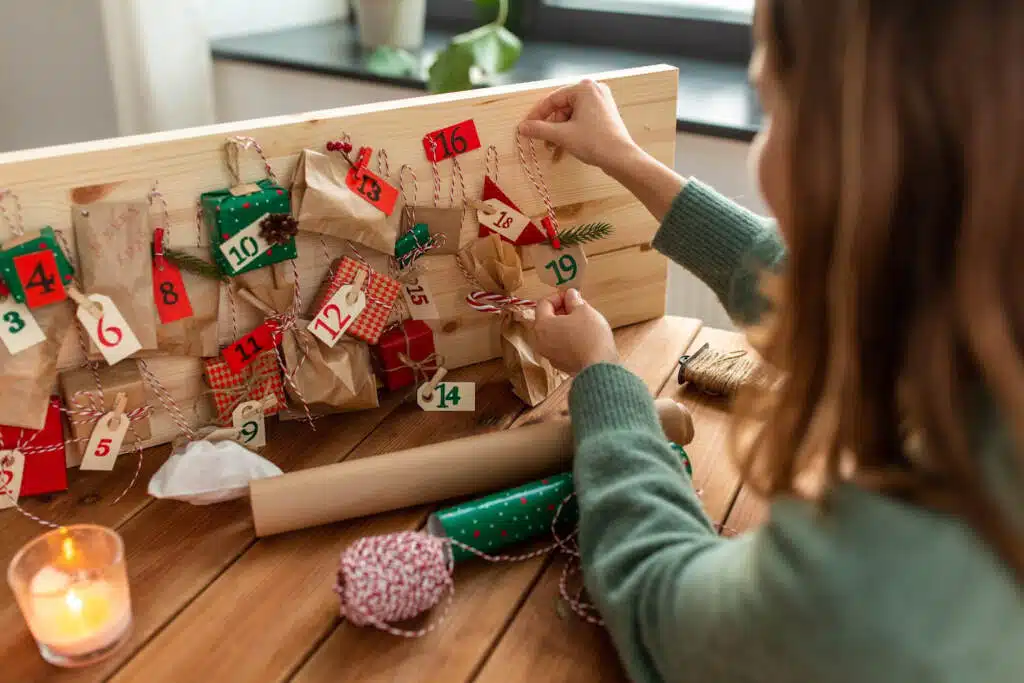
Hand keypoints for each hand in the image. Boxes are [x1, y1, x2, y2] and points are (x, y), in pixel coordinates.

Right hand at [518, 79, 637, 171]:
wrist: (621, 158)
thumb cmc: (594, 142)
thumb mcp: (562, 135)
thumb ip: (539, 129)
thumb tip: (522, 127)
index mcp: (584, 88)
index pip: (553, 99)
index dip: (537, 115)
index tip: (527, 127)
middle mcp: (594, 89)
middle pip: (562, 107)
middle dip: (552, 126)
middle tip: (544, 142)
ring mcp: (601, 101)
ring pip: (571, 115)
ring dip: (561, 131)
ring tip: (555, 148)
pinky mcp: (605, 113)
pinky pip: (582, 118)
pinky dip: (572, 131)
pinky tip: (566, 146)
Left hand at [533, 289, 618, 374]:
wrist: (598, 368)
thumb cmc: (590, 336)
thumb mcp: (584, 310)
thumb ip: (573, 300)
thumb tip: (570, 294)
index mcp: (542, 325)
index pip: (544, 303)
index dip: (558, 296)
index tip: (572, 296)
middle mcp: (539, 341)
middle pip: (546, 319)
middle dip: (561, 310)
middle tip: (578, 307)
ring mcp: (548, 354)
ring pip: (553, 333)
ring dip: (564, 324)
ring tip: (582, 321)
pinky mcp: (559, 364)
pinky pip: (559, 345)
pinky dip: (567, 338)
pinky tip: (582, 337)